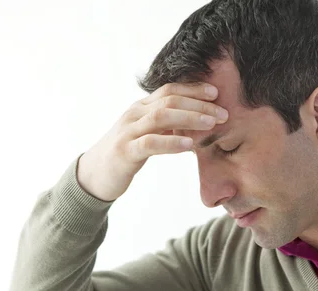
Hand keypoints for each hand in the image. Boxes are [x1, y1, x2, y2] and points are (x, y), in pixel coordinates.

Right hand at [77, 83, 227, 201]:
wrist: (94, 174)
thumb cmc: (126, 153)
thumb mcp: (147, 134)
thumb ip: (167, 126)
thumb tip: (199, 121)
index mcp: (141, 107)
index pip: (170, 90)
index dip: (194, 89)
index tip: (216, 93)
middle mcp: (134, 114)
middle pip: (169, 100)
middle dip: (199, 105)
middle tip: (223, 113)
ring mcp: (128, 132)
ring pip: (161, 117)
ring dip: (190, 118)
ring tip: (211, 124)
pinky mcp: (125, 152)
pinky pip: (150, 143)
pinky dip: (172, 142)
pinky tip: (189, 144)